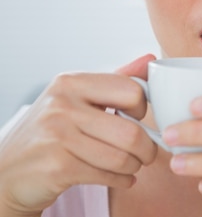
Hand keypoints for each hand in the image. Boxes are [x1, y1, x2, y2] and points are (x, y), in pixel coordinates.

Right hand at [0, 54, 157, 215]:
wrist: (8, 171)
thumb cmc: (51, 132)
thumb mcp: (77, 98)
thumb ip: (115, 80)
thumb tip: (150, 58)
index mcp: (71, 82)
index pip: (131, 90)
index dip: (143, 108)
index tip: (139, 119)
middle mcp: (62, 105)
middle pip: (131, 131)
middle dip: (147, 148)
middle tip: (147, 153)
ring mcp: (57, 136)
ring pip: (122, 157)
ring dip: (134, 166)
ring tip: (132, 166)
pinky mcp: (57, 167)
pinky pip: (107, 176)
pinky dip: (121, 180)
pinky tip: (121, 178)